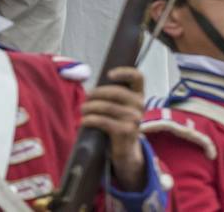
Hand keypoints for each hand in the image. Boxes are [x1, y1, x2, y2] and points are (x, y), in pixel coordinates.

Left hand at [81, 66, 146, 191]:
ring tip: (83, 109)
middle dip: (96, 93)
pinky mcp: (125, 131)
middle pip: (114, 91)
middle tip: (86, 98)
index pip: (138, 77)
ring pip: (105, 106)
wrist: (127, 151)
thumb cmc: (119, 123)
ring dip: (89, 107)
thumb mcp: (121, 108)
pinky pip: (102, 121)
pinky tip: (83, 121)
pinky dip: (90, 119)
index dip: (124, 72)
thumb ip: (113, 95)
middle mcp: (140, 106)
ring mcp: (134, 119)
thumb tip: (93, 87)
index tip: (108, 75)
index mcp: (139, 96)